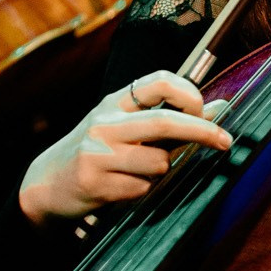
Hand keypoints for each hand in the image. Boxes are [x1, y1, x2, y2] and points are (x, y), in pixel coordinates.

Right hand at [18, 71, 233, 222]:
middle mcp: (104, 123)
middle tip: (225, 141)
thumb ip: (167, 116)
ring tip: (139, 170)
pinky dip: (142, 189)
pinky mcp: (95, 183)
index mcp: (114, 103)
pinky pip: (142, 188)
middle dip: (202, 131)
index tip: (205, 109)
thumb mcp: (124, 125)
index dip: (189, 93)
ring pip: (158, 162)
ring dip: (161, 170)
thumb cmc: (95, 151)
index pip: (158, 81)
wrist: (45, 185)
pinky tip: (122, 186)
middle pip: (165, 122)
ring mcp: (97, 153)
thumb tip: (220, 107)